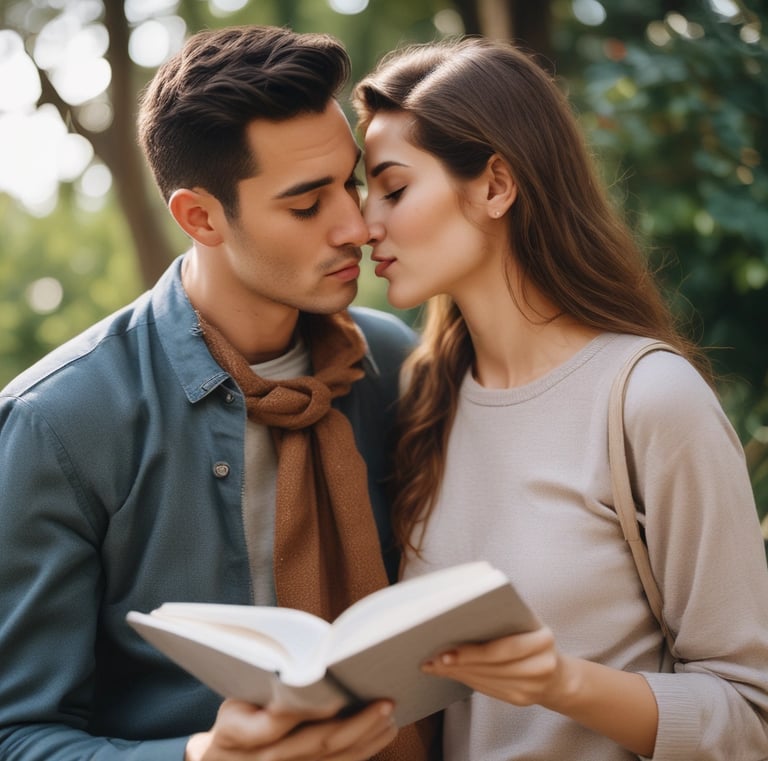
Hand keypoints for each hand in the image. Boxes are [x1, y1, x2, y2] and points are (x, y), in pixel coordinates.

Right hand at [185, 698, 397, 760]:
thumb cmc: (233, 721)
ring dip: (367, 737)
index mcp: (241, 734)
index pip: (276, 723)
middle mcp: (268, 759)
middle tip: (384, 702)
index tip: (336, 694)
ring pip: (334, 758)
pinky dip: (364, 750)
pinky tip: (383, 733)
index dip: (307, 710)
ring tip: (390, 715)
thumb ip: (265, 687)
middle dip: (356, 722)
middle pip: (318, 742)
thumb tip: (303, 664)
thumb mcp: (234, 701)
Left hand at [422, 628, 657, 756]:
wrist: (559, 673)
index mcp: (544, 638)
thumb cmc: (534, 637)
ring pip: (487, 680)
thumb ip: (505, 616)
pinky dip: (466, 680)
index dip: (474, 652)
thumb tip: (459, 613)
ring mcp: (533, 688)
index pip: (505, 648)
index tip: (446, 650)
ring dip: (457, 673)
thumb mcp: (528, 622)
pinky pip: (488, 690)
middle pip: (492, 667)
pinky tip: (449, 673)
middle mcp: (542, 666)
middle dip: (458, 663)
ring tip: (433, 665)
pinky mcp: (521, 701)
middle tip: (431, 659)